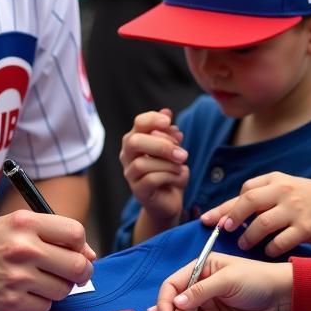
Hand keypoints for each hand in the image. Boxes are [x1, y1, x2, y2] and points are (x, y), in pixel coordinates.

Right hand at [0, 209, 94, 310]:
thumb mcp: (9, 226)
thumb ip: (47, 234)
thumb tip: (89, 254)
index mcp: (24, 222)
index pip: (76, 233)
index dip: (81, 245)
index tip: (73, 252)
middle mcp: (23, 247)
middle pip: (78, 266)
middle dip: (79, 273)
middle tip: (66, 275)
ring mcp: (16, 276)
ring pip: (64, 290)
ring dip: (56, 289)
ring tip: (36, 283)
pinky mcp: (9, 302)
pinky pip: (44, 307)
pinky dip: (37, 304)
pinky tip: (21, 295)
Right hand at [120, 109, 188, 233]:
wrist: (170, 199)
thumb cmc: (170, 171)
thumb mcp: (173, 149)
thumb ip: (169, 132)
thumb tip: (166, 112)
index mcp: (136, 140)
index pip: (138, 123)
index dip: (152, 119)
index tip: (169, 121)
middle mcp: (127, 155)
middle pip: (134, 142)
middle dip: (161, 145)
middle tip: (182, 153)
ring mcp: (130, 174)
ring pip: (143, 163)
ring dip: (169, 164)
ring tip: (182, 167)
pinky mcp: (138, 191)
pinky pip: (151, 179)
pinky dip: (170, 177)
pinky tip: (179, 178)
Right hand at [147, 253, 291, 310]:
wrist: (282, 296)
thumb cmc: (256, 279)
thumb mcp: (227, 280)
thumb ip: (201, 290)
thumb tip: (176, 303)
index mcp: (201, 268)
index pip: (174, 284)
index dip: (166, 300)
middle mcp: (200, 285)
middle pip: (176, 302)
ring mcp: (208, 303)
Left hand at [201, 172, 310, 257]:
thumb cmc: (304, 197)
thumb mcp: (282, 187)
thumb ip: (258, 196)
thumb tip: (226, 214)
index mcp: (274, 181)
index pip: (244, 191)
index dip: (225, 207)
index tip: (210, 220)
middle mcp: (283, 192)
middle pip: (249, 202)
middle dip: (232, 217)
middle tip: (225, 230)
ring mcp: (295, 210)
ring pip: (263, 223)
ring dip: (249, 236)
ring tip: (243, 244)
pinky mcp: (307, 228)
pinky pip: (282, 241)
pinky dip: (270, 248)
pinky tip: (267, 251)